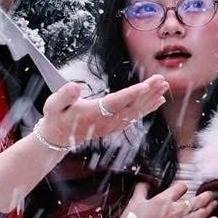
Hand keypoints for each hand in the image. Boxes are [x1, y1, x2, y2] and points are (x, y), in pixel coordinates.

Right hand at [39, 76, 168, 147]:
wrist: (58, 137)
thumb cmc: (57, 117)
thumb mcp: (53, 105)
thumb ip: (64, 95)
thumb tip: (74, 86)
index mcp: (93, 114)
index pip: (117, 102)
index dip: (132, 94)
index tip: (146, 86)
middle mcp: (106, 121)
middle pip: (132, 106)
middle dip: (148, 93)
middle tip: (162, 80)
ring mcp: (112, 125)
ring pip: (136, 112)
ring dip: (151, 99)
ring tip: (164, 88)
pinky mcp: (115, 126)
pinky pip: (135, 117)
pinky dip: (147, 108)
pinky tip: (158, 101)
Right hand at [110, 181, 217, 217]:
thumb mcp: (134, 202)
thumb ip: (142, 190)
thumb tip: (145, 183)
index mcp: (164, 200)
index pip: (181, 187)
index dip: (182, 187)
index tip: (182, 188)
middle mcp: (175, 211)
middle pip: (196, 201)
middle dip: (206, 196)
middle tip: (212, 193)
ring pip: (199, 214)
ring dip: (209, 207)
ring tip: (215, 203)